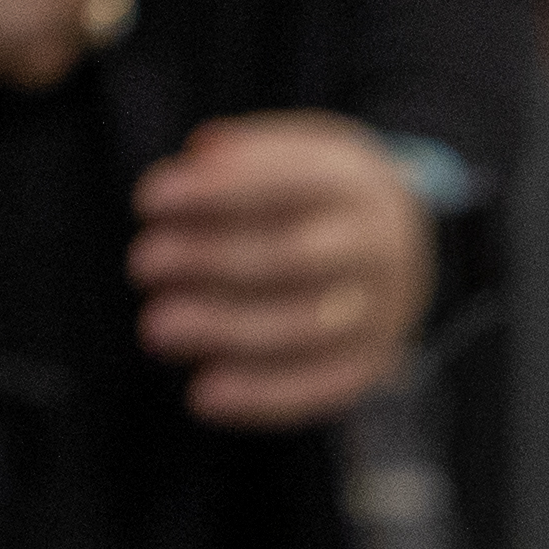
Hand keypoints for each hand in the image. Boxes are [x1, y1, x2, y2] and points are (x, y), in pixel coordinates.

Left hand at [132, 114, 436, 430]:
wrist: (406, 252)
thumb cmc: (318, 198)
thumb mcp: (298, 151)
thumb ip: (249, 151)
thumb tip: (201, 155)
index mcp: (354, 183)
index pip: (284, 180)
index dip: (214, 192)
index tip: (148, 200)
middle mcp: (375, 249)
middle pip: (291, 257)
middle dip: (209, 261)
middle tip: (142, 263)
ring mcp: (378, 314)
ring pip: (301, 328)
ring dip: (222, 330)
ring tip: (155, 328)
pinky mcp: (367, 368)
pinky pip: (315, 389)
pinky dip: (259, 397)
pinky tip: (202, 396)